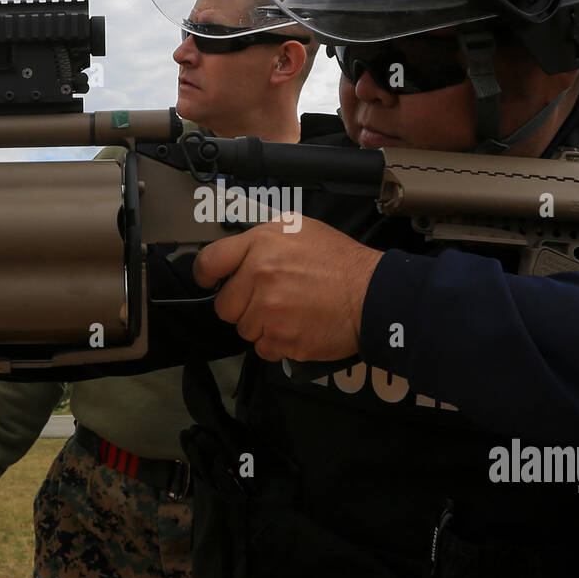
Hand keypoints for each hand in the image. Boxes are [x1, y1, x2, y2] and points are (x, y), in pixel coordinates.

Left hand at [193, 216, 383, 362]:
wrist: (373, 295)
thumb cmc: (342, 262)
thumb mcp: (301, 229)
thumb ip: (264, 239)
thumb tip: (238, 252)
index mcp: (261, 243)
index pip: (210, 261)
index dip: (205, 275)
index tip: (209, 281)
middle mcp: (260, 274)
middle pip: (225, 305)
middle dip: (242, 306)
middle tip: (268, 301)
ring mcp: (269, 309)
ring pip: (244, 329)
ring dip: (262, 326)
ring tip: (291, 312)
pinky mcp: (281, 338)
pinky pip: (263, 348)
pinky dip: (277, 344)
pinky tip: (297, 328)